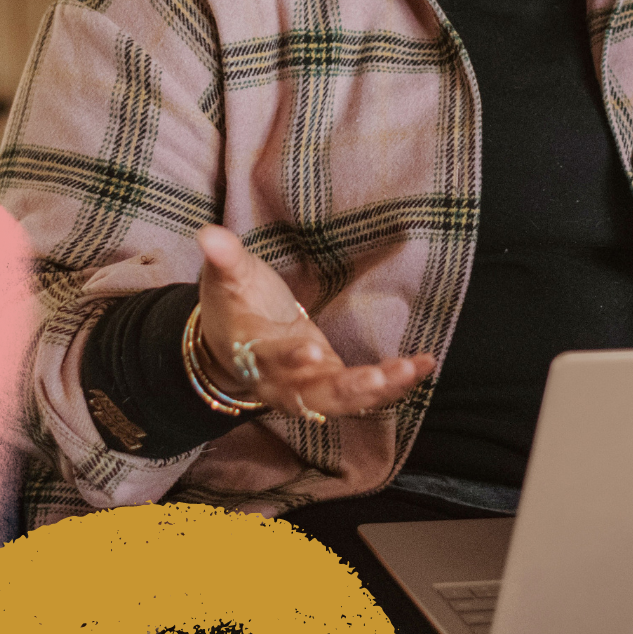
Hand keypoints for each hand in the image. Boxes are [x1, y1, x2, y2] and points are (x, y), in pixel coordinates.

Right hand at [195, 225, 435, 418]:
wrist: (232, 349)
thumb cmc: (234, 308)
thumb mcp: (226, 280)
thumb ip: (224, 259)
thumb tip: (208, 233)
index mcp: (252, 353)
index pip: (269, 359)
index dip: (288, 359)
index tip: (310, 351)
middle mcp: (281, 382)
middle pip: (312, 395)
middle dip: (346, 389)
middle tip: (378, 378)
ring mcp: (309, 388)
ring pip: (343, 400)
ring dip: (379, 390)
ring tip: (411, 369)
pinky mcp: (332, 386)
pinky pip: (364, 393)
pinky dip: (394, 384)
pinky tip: (424, 366)